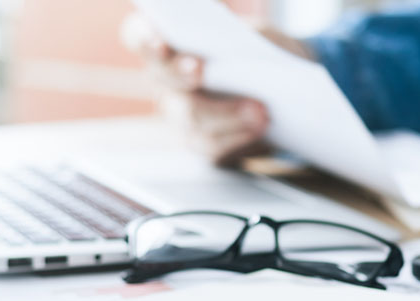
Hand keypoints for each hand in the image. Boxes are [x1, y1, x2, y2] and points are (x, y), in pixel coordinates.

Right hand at [121, 14, 311, 165]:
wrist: (281, 90)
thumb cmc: (259, 54)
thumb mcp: (256, 36)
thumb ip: (241, 40)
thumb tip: (239, 53)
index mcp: (169, 44)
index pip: (139, 36)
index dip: (145, 40)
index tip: (161, 43)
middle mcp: (166, 81)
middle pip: (164, 78)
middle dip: (182, 74)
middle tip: (200, 69)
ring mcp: (180, 116)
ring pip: (191, 118)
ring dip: (226, 114)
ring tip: (259, 110)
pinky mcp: (203, 144)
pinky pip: (212, 146)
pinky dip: (239, 137)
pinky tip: (260, 128)